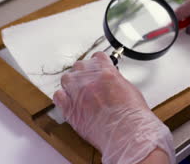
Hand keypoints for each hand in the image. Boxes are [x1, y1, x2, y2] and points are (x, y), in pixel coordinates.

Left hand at [53, 52, 174, 163]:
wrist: (126, 133)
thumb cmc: (131, 116)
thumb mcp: (130, 89)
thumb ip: (116, 81)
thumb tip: (112, 82)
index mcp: (107, 73)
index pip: (97, 57)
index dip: (98, 62)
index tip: (98, 65)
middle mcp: (90, 80)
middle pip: (80, 66)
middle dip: (84, 72)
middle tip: (89, 80)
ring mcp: (78, 94)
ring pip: (67, 79)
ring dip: (72, 83)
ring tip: (79, 90)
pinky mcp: (70, 109)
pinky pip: (58, 96)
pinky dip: (63, 97)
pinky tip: (70, 100)